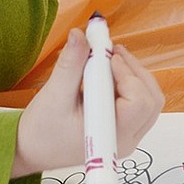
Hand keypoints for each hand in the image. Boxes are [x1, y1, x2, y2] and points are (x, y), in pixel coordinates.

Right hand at [11, 28, 163, 178]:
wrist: (32, 149)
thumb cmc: (41, 131)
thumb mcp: (54, 94)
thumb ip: (71, 63)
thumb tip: (80, 34)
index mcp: (110, 137)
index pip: (138, 102)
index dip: (126, 74)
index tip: (106, 56)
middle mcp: (125, 140)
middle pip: (151, 100)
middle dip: (134, 71)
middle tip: (112, 51)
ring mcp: (127, 136)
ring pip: (150, 101)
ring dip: (134, 75)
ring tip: (111, 59)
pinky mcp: (122, 129)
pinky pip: (139, 104)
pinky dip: (129, 84)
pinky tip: (109, 72)